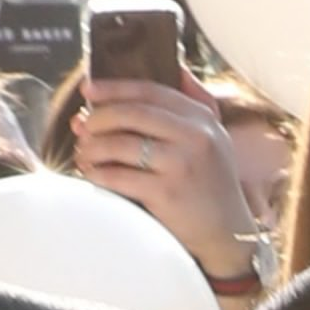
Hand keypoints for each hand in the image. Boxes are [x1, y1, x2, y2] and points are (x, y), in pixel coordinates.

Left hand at [69, 77, 259, 280]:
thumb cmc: (212, 188)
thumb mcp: (214, 140)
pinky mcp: (166, 193)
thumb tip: (165, 72)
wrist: (227, 237)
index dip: (115, 87)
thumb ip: (193, 105)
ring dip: (93, 146)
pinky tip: (91, 173)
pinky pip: (119, 176)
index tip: (89, 89)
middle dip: (99, 116)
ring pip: (121, 143)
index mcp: (203, 118)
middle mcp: (196, 137)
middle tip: (82, 124)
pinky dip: (98, 173)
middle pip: (133, 113)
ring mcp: (181, 165)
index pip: (152, 91)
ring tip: (83, 151)